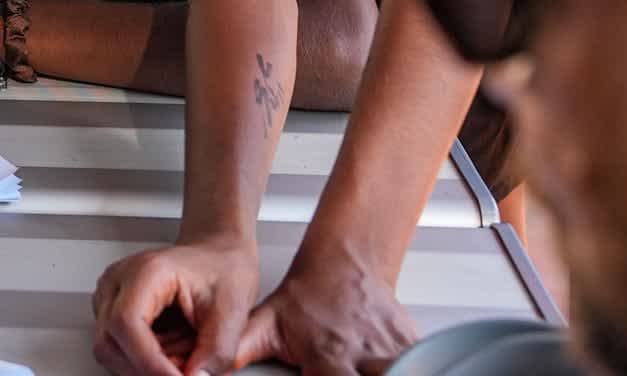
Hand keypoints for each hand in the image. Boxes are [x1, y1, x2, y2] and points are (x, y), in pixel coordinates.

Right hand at [92, 236, 259, 375]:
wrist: (218, 255)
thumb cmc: (222, 269)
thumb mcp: (232, 313)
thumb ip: (216, 352)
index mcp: (146, 272)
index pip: (126, 324)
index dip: (149, 363)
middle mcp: (119, 281)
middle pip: (109, 342)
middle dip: (146, 369)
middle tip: (186, 372)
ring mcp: (111, 296)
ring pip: (110, 350)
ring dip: (145, 367)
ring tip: (182, 357)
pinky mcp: (113, 311)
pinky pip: (117, 348)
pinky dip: (144, 361)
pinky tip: (172, 352)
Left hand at [234, 248, 417, 375]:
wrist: (346, 262)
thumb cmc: (308, 295)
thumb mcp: (267, 321)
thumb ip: (240, 349)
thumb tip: (206, 369)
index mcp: (329, 356)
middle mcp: (365, 357)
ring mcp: (394, 352)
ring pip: (405, 371)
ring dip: (396, 374)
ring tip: (375, 371)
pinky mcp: (415, 347)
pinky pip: (420, 363)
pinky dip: (413, 367)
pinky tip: (401, 367)